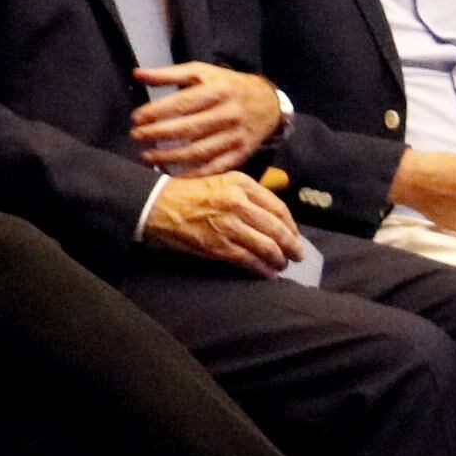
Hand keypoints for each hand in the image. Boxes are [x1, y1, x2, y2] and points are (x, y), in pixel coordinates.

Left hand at [126, 62, 280, 173]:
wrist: (268, 103)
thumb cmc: (227, 86)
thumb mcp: (201, 72)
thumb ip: (169, 74)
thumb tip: (137, 74)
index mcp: (218, 91)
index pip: (182, 103)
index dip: (156, 112)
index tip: (136, 118)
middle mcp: (228, 114)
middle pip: (188, 129)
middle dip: (158, 134)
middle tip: (136, 137)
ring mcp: (235, 136)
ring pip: (199, 151)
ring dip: (170, 157)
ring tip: (147, 156)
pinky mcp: (240, 154)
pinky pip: (215, 167)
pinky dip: (193, 174)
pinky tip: (173, 173)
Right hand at [141, 169, 302, 273]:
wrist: (157, 204)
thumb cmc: (189, 193)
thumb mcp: (222, 182)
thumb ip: (248, 194)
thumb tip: (272, 217)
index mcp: (241, 184)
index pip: (278, 208)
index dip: (291, 226)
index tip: (295, 235)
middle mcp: (238, 203)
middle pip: (277, 229)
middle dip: (292, 245)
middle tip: (298, 255)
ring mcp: (229, 225)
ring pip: (267, 246)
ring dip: (279, 259)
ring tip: (282, 265)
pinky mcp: (218, 245)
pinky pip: (249, 260)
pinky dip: (262, 269)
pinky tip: (268, 274)